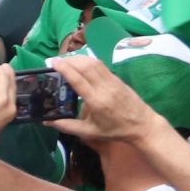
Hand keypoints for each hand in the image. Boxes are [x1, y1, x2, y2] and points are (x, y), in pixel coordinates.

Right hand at [48, 53, 164, 146]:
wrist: (143, 125)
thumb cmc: (115, 130)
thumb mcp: (89, 132)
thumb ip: (67, 126)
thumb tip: (46, 121)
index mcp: (97, 102)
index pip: (78, 79)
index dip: (65, 68)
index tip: (53, 62)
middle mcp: (105, 88)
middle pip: (85, 66)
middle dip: (69, 60)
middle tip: (56, 61)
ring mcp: (113, 81)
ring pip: (94, 62)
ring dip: (78, 58)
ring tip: (67, 61)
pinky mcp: (118, 79)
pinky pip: (101, 65)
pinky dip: (88, 61)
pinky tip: (81, 64)